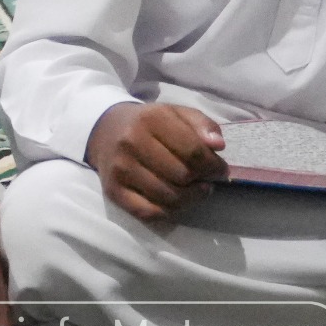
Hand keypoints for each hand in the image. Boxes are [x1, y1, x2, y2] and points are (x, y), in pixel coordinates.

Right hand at [87, 101, 226, 221]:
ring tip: (197, 190)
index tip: (219, 169)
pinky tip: (177, 202)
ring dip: (190, 198)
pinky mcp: (113, 190)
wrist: (106, 130)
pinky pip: (148, 212)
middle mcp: (131, 142)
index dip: (213, 164)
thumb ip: (202, 124)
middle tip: (206, 179)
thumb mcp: (176, 113)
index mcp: (151, 119)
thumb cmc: (149, 123)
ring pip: (168, 197)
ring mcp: (121, 169)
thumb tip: (218, 146)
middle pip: (182, 175)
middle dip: (202, 180)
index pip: (193, 150)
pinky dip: (169, 212)